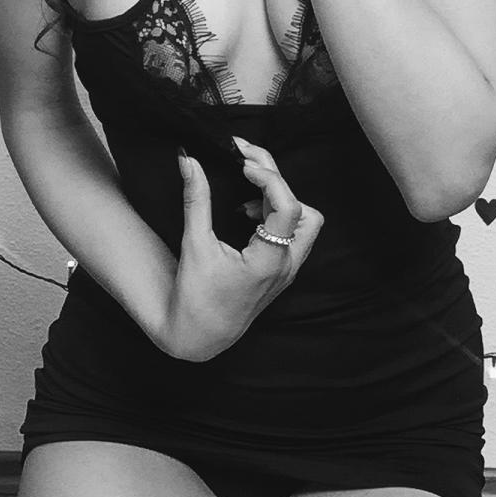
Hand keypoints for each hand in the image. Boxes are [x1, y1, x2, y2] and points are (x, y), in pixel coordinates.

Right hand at [157, 136, 325, 362]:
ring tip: (248, 189)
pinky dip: (276, 215)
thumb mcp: (194, 245)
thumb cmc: (195, 297)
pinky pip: (293, 234)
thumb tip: (189, 160)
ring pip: (305, 223)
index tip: (242, 163)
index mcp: (268, 262)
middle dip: (276, 181)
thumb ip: (196, 199)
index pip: (288, 208)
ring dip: (282, 199)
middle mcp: (286, 266)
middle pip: (304, 211)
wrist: (199, 336)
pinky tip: (248, 212)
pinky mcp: (281, 272)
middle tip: (245, 159)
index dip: (269, 178)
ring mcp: (287, 271)